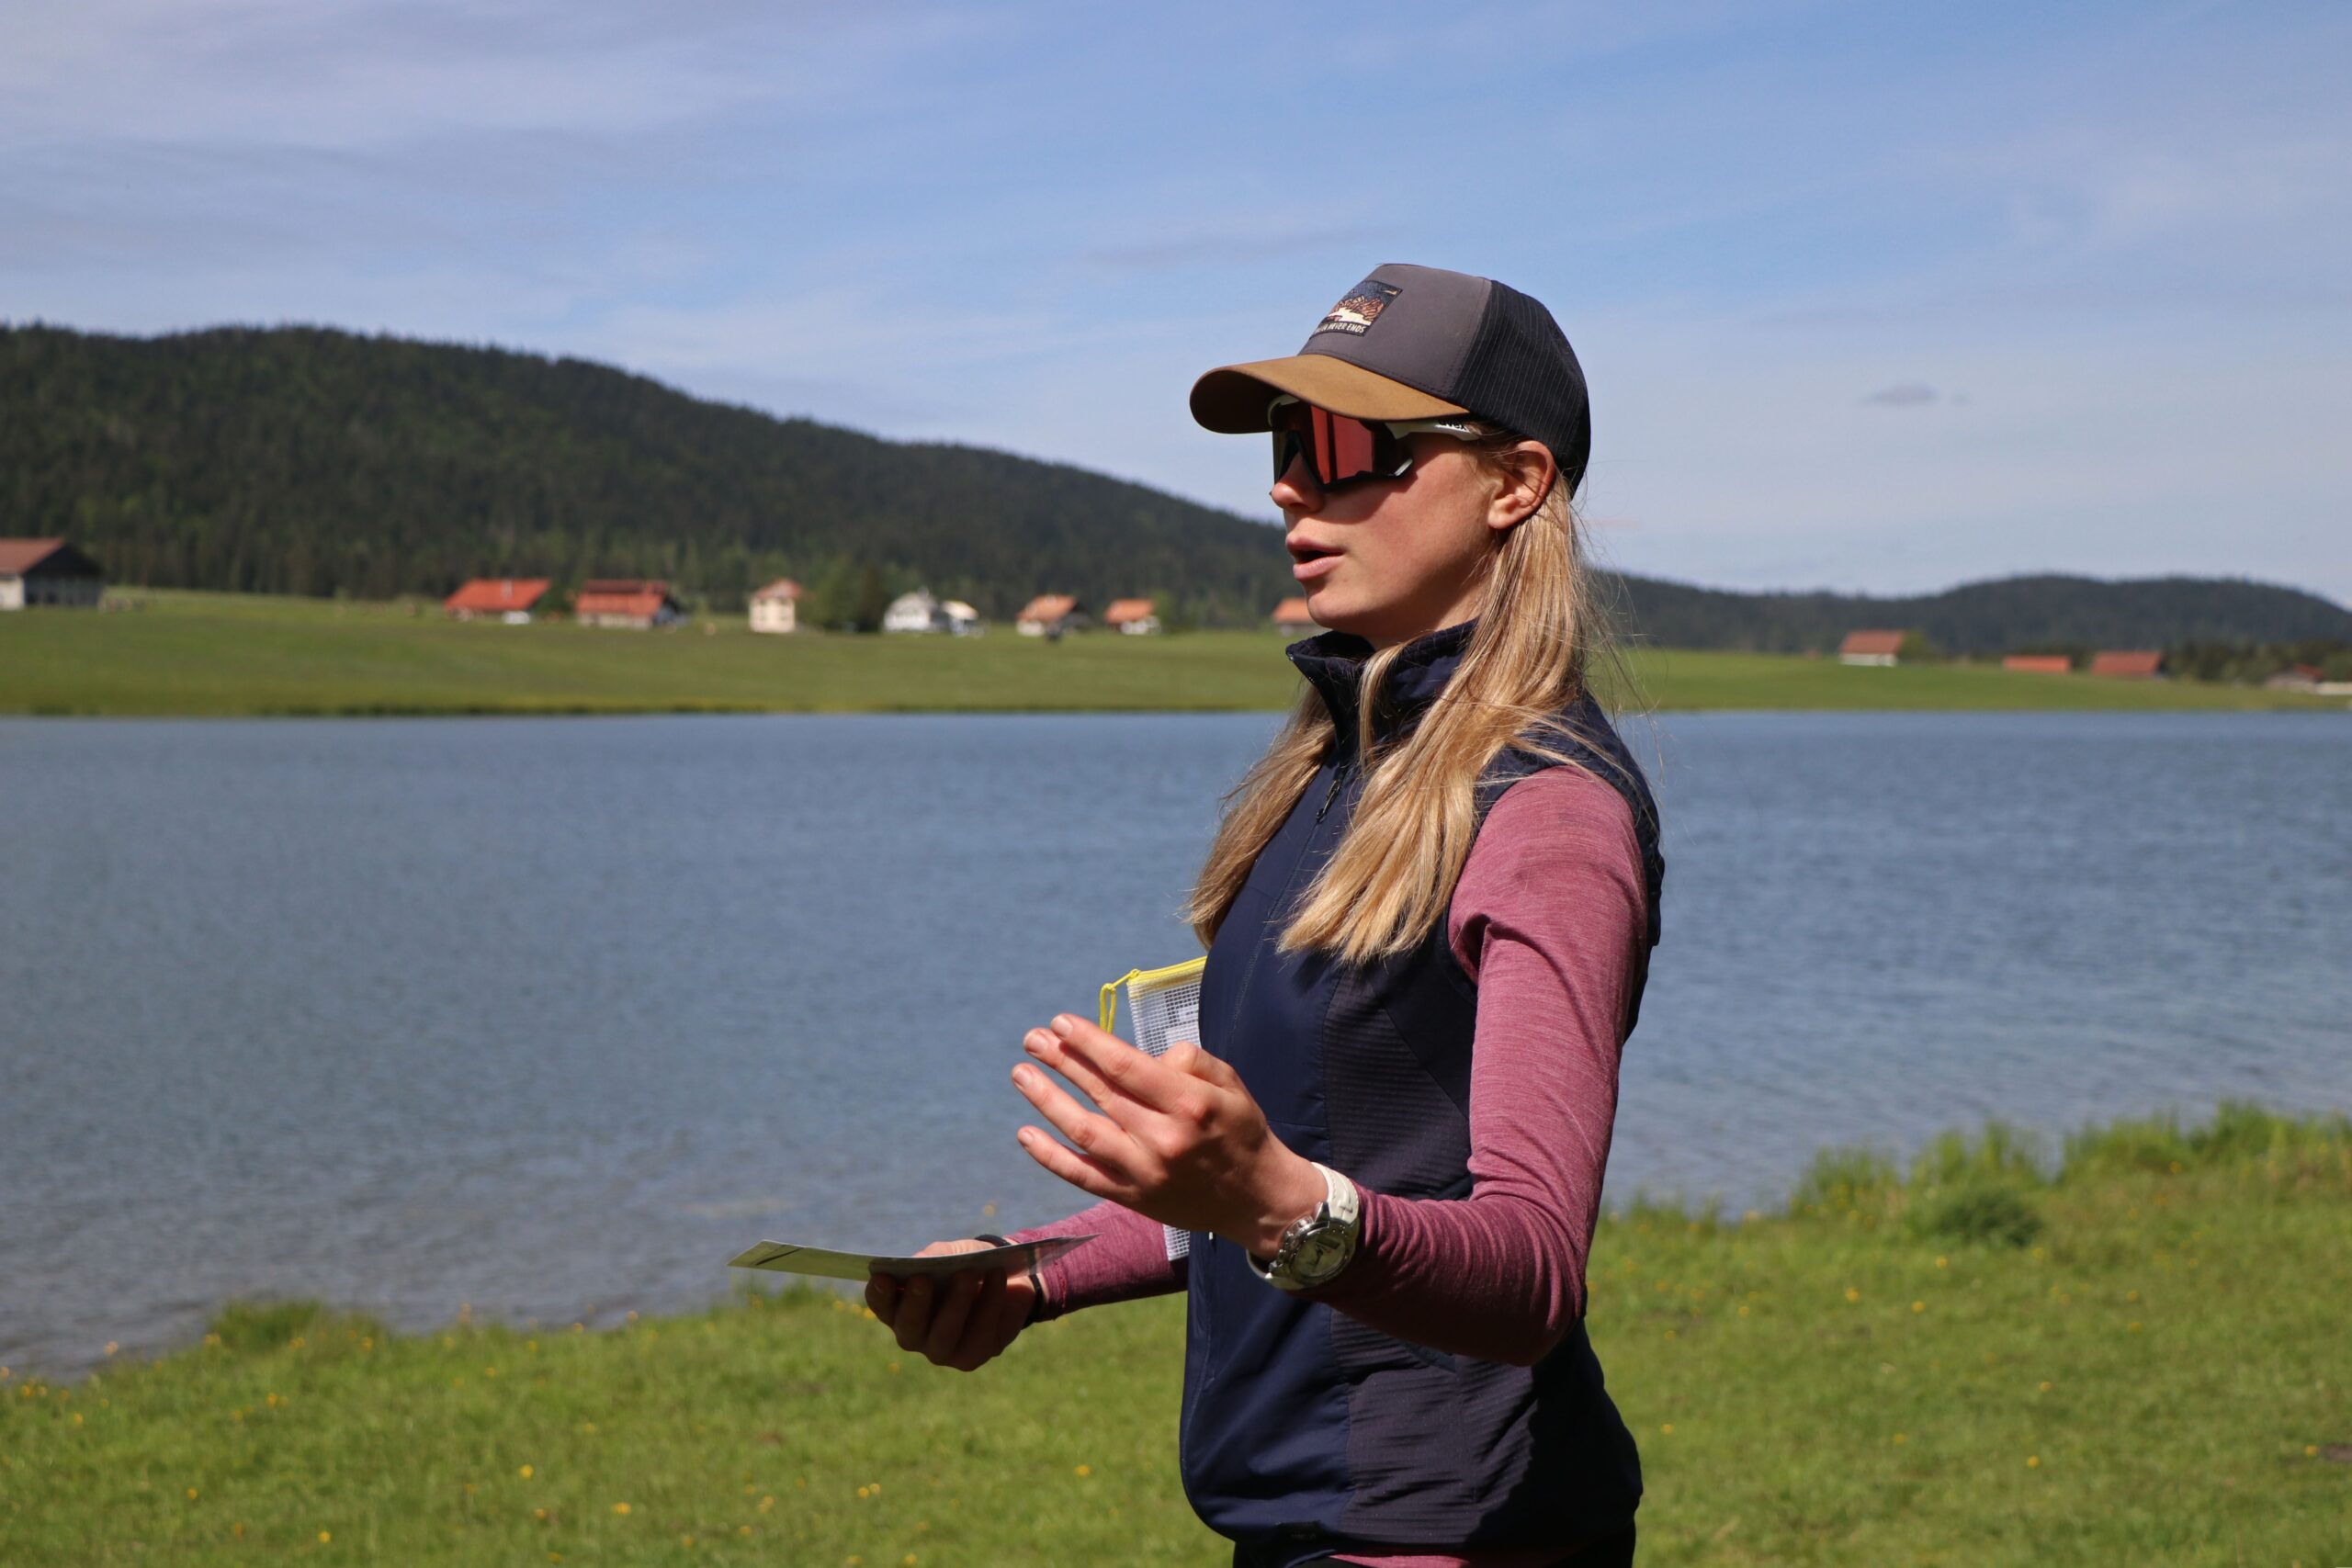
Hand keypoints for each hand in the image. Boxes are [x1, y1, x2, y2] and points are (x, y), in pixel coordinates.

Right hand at [863, 1240, 1036, 1371]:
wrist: (1009, 1281)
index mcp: (900, 1307)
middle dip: (915, 1303)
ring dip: (956, 1302)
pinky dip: (990, 1302)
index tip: (883, 1277)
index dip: (879, 1294)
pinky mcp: (972, 1356)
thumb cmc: (967, 1265)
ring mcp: (942, 1351)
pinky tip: (997, 1278)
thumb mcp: (952, 1252)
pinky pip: (980, 1333)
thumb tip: (921, 1262)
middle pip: (908, 1328)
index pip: (882, 1305)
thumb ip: (935, 1256)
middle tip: (922, 1278)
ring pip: (944, 1335)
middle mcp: (915, 1335)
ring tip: (968, 1273)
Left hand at [1012, 1014, 1326, 1257]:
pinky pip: (1082, 1175)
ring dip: (1047, 1100)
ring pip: (1083, 1130)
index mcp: (1189, 1104)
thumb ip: (1190, 1061)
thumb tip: (1145, 1057)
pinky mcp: (1133, 1197)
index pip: (1126, 1066)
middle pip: (1100, 1092)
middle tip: (1034, 1038)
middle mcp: (1163, 1138)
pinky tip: (1025, 1133)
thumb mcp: (1230, 1084)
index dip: (1089, 1042)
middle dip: (1062, 1060)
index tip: (1061, 1022)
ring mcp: (1144, 1171)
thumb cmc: (1241, 1131)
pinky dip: (1050, 1156)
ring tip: (1021, 1073)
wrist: (1256, 1199)